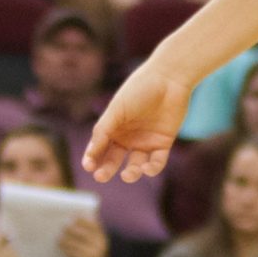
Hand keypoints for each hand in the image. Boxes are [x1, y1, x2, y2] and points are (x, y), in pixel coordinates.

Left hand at [58, 215, 108, 256]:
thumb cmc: (93, 255)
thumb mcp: (96, 244)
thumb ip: (91, 232)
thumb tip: (78, 216)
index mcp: (103, 238)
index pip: (95, 225)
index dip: (84, 219)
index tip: (74, 215)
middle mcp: (101, 245)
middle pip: (84, 234)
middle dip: (72, 229)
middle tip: (62, 226)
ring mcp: (95, 254)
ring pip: (77, 243)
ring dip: (66, 240)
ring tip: (59, 237)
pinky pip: (74, 253)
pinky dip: (66, 249)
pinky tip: (61, 246)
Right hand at [83, 56, 192, 182]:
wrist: (169, 79)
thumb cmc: (139, 90)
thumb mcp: (117, 109)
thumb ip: (104, 131)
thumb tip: (90, 153)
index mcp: (113, 127)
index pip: (100, 147)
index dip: (92, 158)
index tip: (88, 167)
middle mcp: (128, 137)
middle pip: (114, 159)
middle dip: (107, 169)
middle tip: (101, 177)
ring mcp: (145, 141)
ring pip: (135, 165)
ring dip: (131, 173)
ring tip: (127, 174)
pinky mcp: (163, 143)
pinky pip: (156, 162)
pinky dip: (151, 169)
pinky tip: (146, 168)